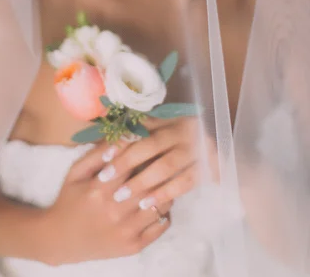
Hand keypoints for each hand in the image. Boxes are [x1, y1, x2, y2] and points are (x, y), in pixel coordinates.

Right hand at [40, 144, 170, 265]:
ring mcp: (126, 230)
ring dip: (165, 190)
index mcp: (99, 188)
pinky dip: (165, 212)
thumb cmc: (69, 200)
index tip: (150, 145)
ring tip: (164, 180)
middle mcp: (115, 210)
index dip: (143, 152)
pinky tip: (159, 203)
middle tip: (163, 159)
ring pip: (160, 204)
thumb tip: (122, 136)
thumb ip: (98, 153)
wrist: (60, 240)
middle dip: (158, 169)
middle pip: (148, 183)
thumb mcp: (76, 172)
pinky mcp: (133, 246)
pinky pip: (161, 226)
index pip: (132, 163)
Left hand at [94, 116, 218, 209]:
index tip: (103, 156)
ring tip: (121, 195)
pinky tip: (148, 204)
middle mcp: (183, 128)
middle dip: (126, 162)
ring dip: (142, 181)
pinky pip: (184, 182)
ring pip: (166, 165)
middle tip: (105, 177)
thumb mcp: (160, 131)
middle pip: (151, 144)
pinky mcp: (208, 166)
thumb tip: (103, 138)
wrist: (219, 152)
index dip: (122, 139)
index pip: (142, 126)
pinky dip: (164, 193)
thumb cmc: (177, 143)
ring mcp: (197, 147)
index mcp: (169, 117)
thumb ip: (136, 132)